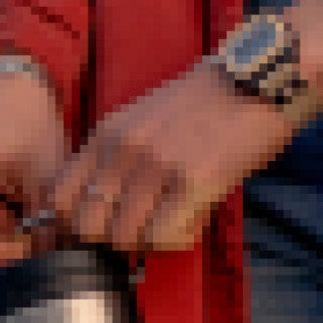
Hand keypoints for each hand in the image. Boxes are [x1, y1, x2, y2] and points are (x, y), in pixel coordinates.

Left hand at [46, 0, 322, 255]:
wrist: (263, 79)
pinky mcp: (192, 181)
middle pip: (87, 228)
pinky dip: (176, 240)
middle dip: (110, 242)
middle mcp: (124, 149)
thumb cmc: (207, 105)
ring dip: (148, 243)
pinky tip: (192, 221)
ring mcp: (156, 165)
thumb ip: (115, 160)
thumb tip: (96, 214)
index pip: (60, 200)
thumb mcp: (143, 120)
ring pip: (124, 238)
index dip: (74, 226)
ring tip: (173, 223)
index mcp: (106, 134)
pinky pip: (162, 238)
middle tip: (141, 233)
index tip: (100, 230)